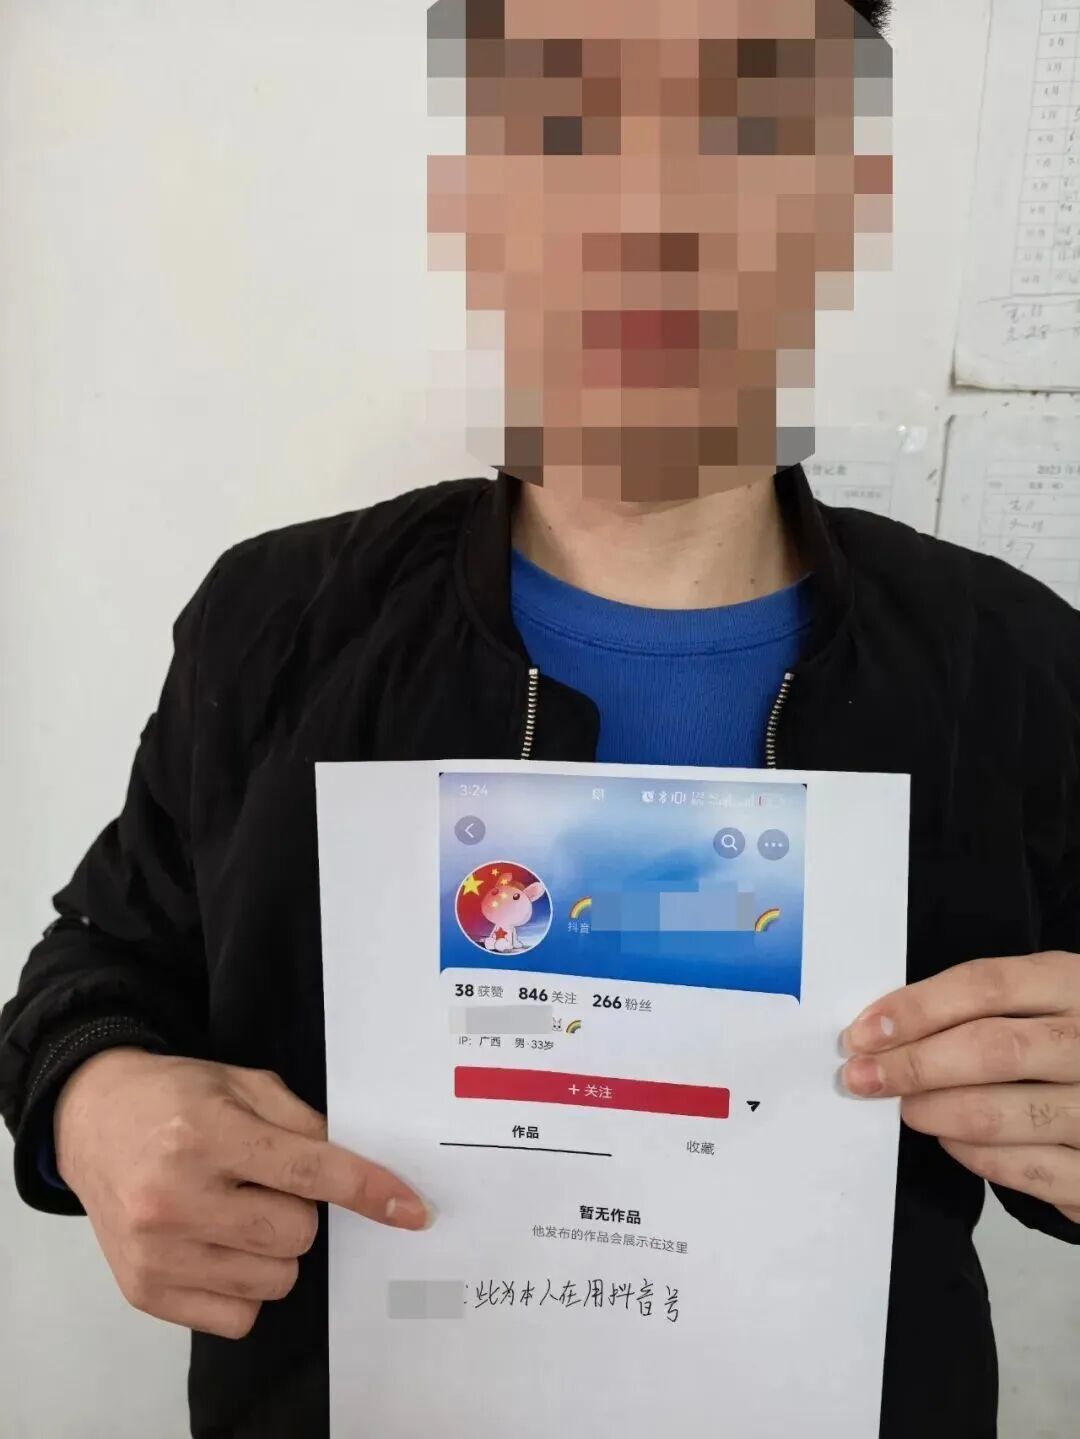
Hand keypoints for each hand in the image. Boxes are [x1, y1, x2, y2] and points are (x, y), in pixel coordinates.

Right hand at [53, 1048, 430, 1338]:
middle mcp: (176, 1198)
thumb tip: (359, 1172)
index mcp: (205, 1135)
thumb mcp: (243, 1084)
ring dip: (275, 1251)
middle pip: (296, 1234)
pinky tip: (219, 1245)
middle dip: (302, 1211)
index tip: (410, 1210)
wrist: (91, 1119)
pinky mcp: (144, 1292)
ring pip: (274, 1282)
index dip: (367, 1190)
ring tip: (239, 1212)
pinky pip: (237, 1317)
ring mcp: (157, 1253)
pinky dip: (245, 1287)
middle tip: (267, 1183)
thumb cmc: (175, 1098)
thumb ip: (303, 1123)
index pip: (308, 1173)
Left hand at [839, 951, 1079, 1222]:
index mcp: (1075, 983)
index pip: (986, 986)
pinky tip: (950, 1140)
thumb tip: (889, 1030)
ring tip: (905, 1108)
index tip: (863, 1031)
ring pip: (1002, 1112)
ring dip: (936, 1112)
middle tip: (862, 1077)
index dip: (915, 1008)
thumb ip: (984, 1007)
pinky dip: (975, 1156)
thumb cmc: (1075, 1042)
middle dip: (912, 1065)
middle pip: (991, 1048)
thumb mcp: (1047, 1000)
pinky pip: (1027, 1168)